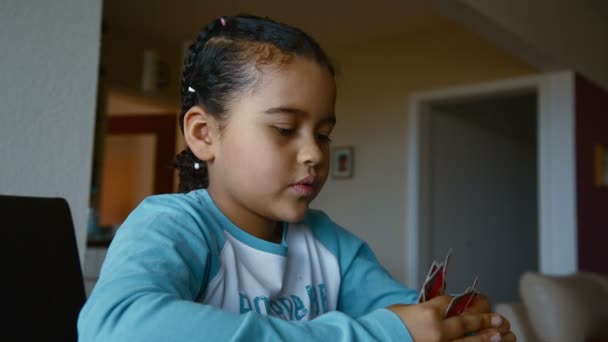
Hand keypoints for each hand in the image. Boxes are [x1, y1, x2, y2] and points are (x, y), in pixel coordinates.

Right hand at [387, 296, 514, 340]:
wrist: (374, 339)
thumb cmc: (385, 324)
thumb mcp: (405, 309)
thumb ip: (423, 309)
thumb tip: (436, 311)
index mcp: (428, 312)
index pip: (451, 303)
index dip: (461, 302)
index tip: (469, 302)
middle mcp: (438, 329)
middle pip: (466, 323)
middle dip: (483, 321)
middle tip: (498, 320)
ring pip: (468, 341)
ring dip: (484, 338)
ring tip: (498, 336)